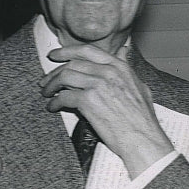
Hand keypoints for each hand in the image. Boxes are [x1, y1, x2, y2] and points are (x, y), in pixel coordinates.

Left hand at [40, 44, 173, 177]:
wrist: (142, 138)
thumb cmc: (142, 118)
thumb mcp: (140, 85)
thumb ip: (127, 67)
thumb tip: (123, 51)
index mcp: (119, 67)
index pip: (88, 51)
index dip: (67, 51)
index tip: (55, 55)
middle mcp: (108, 72)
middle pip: (72, 64)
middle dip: (55, 71)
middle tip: (46, 80)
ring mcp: (97, 85)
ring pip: (64, 77)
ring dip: (51, 85)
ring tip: (47, 93)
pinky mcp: (88, 101)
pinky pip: (63, 97)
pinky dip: (54, 102)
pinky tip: (53, 107)